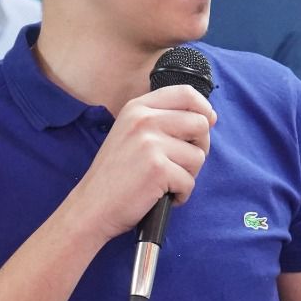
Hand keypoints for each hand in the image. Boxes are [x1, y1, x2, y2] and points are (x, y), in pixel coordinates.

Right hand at [64, 85, 215, 241]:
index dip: (204, 109)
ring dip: (188, 175)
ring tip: (165, 182)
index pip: (186, 93)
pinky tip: (161, 195)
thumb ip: (161, 120)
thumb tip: (208, 117)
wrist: (92, 206)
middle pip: (200, 124)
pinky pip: (189, 182)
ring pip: (198, 156)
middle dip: (200, 147)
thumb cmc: (115, 175)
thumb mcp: (130, 134)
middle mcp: (144, 120)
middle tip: (181, 164)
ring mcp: (150, 143)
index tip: (206, 123)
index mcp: (137, 108)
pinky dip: (180, 195)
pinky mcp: (158, 168)